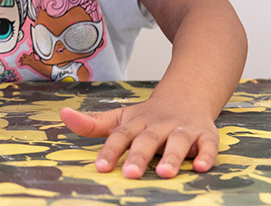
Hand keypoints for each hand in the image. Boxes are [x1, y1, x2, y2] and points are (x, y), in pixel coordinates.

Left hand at [59, 97, 219, 178]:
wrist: (186, 96)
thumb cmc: (148, 116)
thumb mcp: (120, 118)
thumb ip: (92, 123)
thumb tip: (63, 115)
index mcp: (136, 123)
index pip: (120, 136)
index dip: (110, 150)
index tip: (100, 167)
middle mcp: (159, 125)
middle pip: (147, 140)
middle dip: (138, 156)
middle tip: (129, 174)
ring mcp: (182, 130)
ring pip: (178, 143)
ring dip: (172, 157)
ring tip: (165, 173)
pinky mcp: (205, 135)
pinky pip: (208, 145)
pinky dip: (206, 155)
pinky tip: (202, 167)